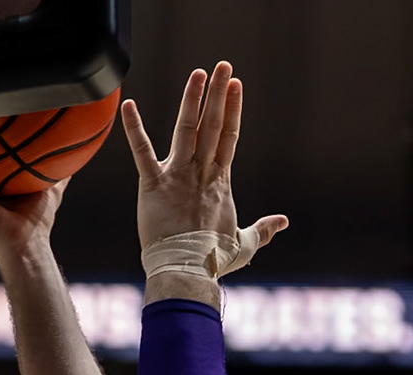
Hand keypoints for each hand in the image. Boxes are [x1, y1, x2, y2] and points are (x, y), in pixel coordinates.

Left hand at [119, 62, 288, 254]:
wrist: (189, 271)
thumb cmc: (215, 261)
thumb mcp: (245, 244)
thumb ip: (263, 229)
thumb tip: (283, 221)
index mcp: (221, 182)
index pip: (229, 138)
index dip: (233, 110)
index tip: (236, 86)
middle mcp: (202, 173)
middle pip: (213, 126)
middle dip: (219, 94)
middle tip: (223, 65)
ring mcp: (178, 176)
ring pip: (186, 130)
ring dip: (191, 100)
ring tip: (198, 74)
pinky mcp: (153, 185)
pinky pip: (142, 152)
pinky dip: (134, 129)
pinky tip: (129, 105)